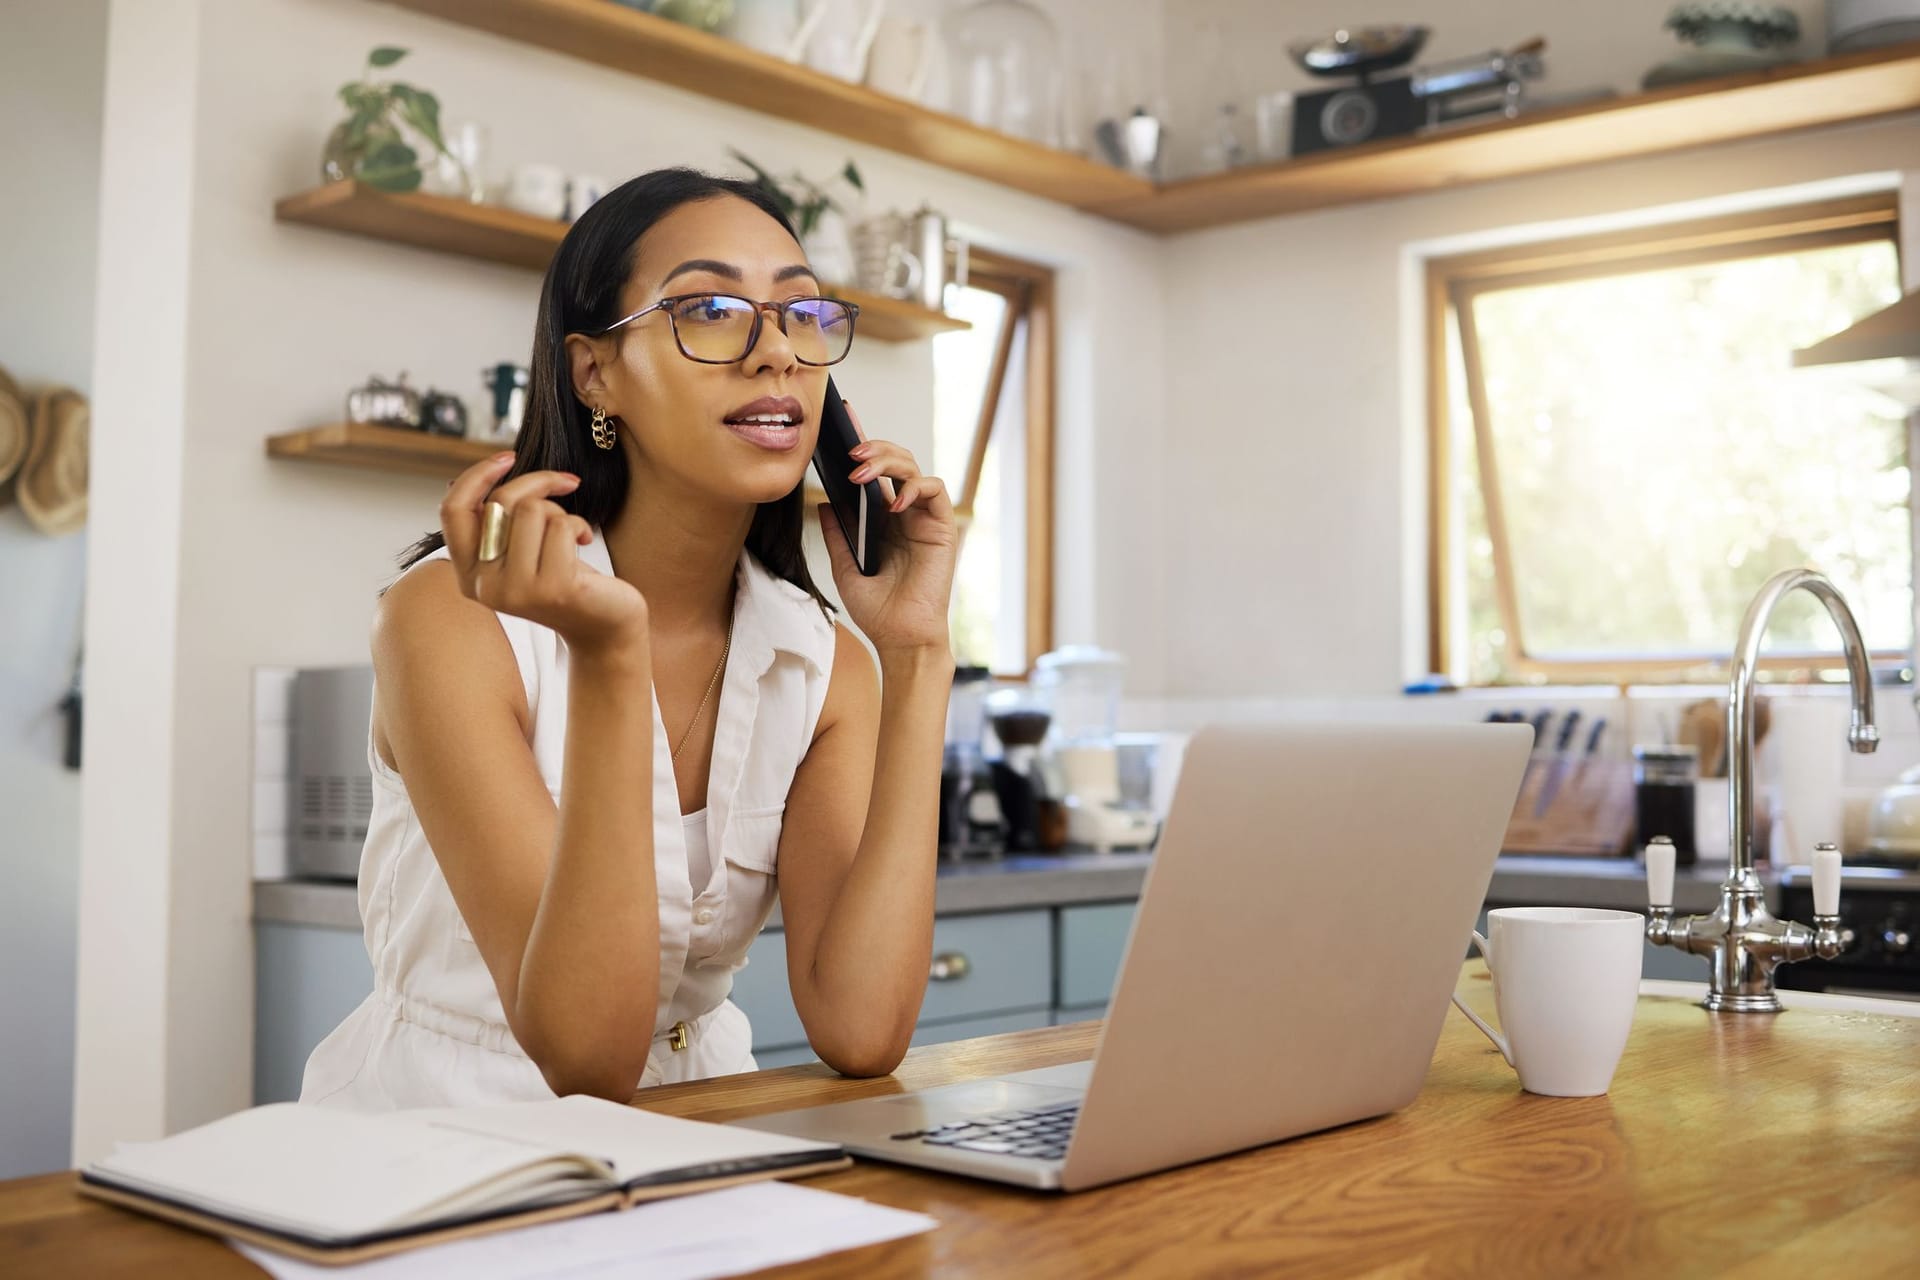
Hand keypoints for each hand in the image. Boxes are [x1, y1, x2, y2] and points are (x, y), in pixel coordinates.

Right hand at [441, 453, 648, 656]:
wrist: (605, 625)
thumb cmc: (564, 577)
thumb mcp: (522, 550)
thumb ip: (497, 524)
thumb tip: (471, 477)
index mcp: (469, 574)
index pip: (453, 511)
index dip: (476, 476)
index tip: (508, 457)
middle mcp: (485, 586)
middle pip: (500, 502)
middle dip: (539, 482)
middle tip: (566, 484)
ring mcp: (517, 590)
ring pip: (533, 510)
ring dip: (561, 512)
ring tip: (572, 534)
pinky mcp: (553, 589)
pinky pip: (561, 526)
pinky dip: (579, 526)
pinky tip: (585, 543)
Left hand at [816, 405, 957, 656]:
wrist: (900, 637)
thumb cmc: (877, 608)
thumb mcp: (844, 565)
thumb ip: (837, 532)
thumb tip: (823, 501)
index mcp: (881, 517)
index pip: (873, 471)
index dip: (861, 442)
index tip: (841, 418)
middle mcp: (904, 511)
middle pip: (894, 460)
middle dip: (872, 448)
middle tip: (849, 453)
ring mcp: (923, 517)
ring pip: (913, 467)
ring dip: (887, 461)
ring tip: (861, 471)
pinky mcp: (941, 527)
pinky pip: (934, 491)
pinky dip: (915, 488)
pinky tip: (893, 502)